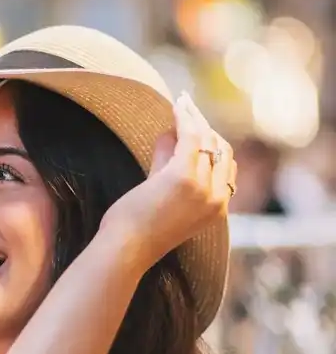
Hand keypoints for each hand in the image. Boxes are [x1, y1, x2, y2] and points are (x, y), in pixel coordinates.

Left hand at [99, 93, 235, 271]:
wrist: (126, 249)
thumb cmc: (138, 229)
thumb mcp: (163, 195)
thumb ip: (169, 165)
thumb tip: (171, 133)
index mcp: (218, 208)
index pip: (226, 165)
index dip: (213, 142)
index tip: (198, 125)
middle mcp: (217, 198)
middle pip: (220, 149)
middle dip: (205, 127)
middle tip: (187, 110)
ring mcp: (203, 187)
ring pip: (206, 140)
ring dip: (193, 119)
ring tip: (181, 105)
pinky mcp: (183, 176)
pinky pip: (190, 136)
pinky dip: (184, 118)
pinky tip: (177, 106)